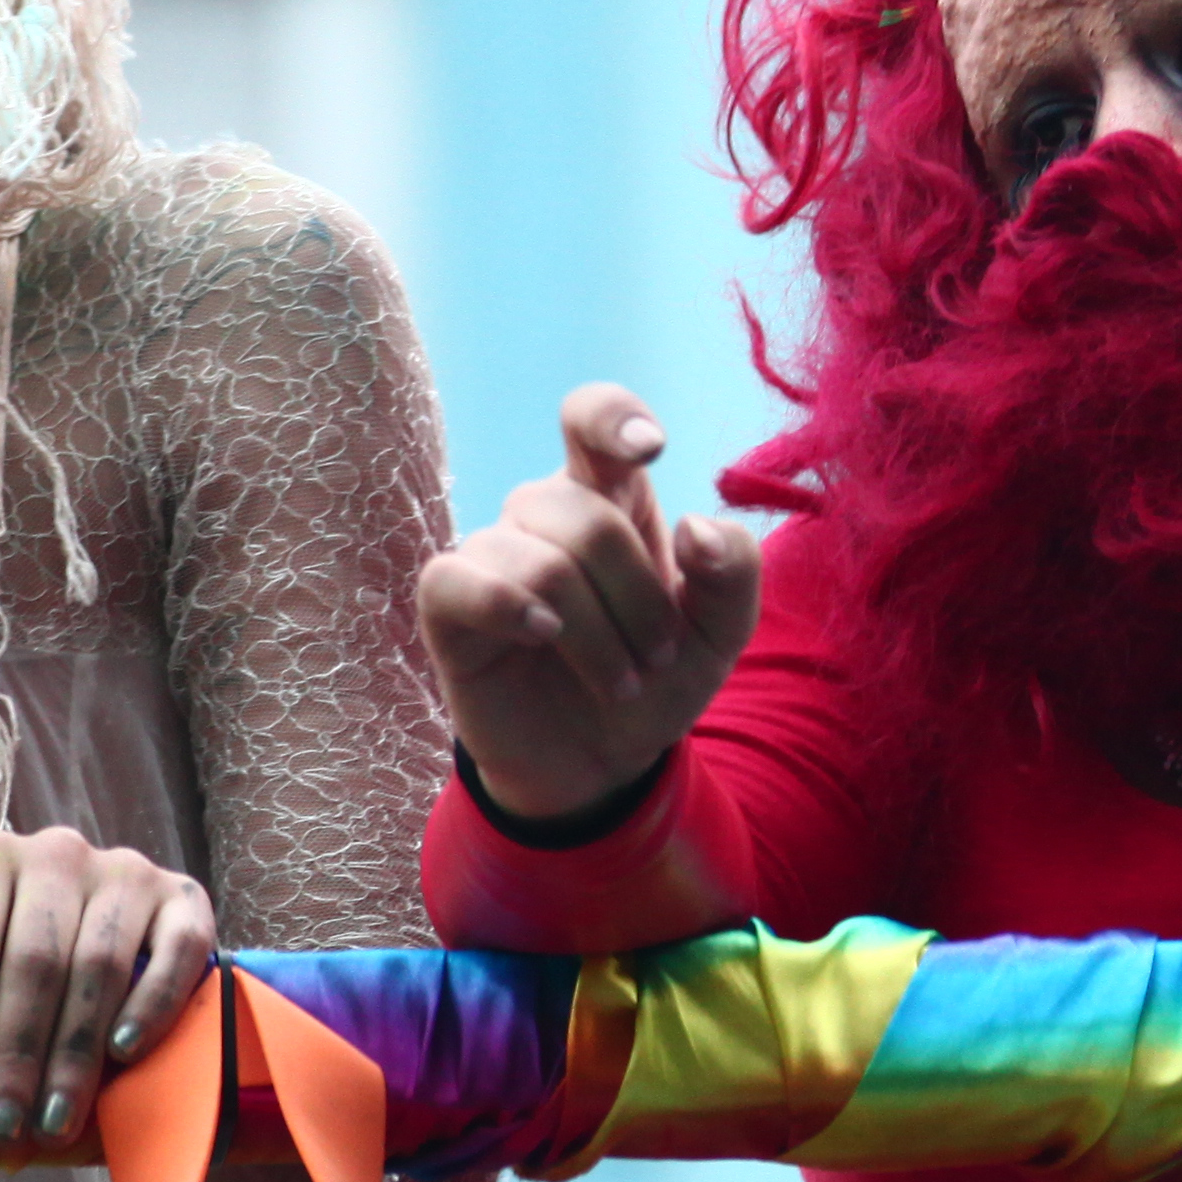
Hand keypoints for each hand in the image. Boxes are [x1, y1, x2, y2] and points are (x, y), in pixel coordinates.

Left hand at [0, 826, 219, 1149]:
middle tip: (5, 1124)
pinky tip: (123, 1053)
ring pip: (100, 964)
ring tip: (53, 1118)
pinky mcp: (184, 897)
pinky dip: (151, 1003)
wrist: (87, 927)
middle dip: (16, 1053)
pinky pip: (176, 951)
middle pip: (35, 961)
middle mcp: (58, 850)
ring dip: (75, 1051)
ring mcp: (127, 870)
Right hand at [414, 385, 763, 830]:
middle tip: (658, 661)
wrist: (601, 763)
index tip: (650, 448)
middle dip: (638, 600)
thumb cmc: (655, 679)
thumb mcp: (720, 633)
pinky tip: (542, 636)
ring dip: (597, 636)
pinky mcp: (448, 605)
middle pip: (586, 516)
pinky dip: (505, 605)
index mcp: (613, 496)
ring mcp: (493, 555)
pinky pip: (454, 578)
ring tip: (622, 683)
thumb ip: (732, 573)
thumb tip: (696, 527)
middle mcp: (546, 513)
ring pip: (540, 560)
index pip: (591, 419)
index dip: (612, 417)